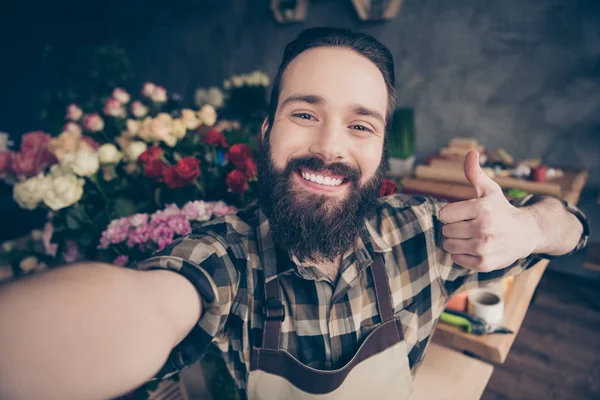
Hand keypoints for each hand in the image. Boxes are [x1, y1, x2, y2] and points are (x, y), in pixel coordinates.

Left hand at [438, 151, 538, 271]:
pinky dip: (461, 254)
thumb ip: (474, 173)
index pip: (444, 214)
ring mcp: (484, 247)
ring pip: (448, 245)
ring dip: (455, 241)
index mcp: (482, 208)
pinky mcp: (484, 263)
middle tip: (469, 226)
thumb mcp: (489, 190)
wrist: (526, 233)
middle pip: (446, 230)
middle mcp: (483, 228)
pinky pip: (457, 259)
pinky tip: (474, 248)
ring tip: (471, 237)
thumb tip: (471, 152)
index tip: (462, 214)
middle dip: (454, 227)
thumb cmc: (502, 209)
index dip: (451, 214)